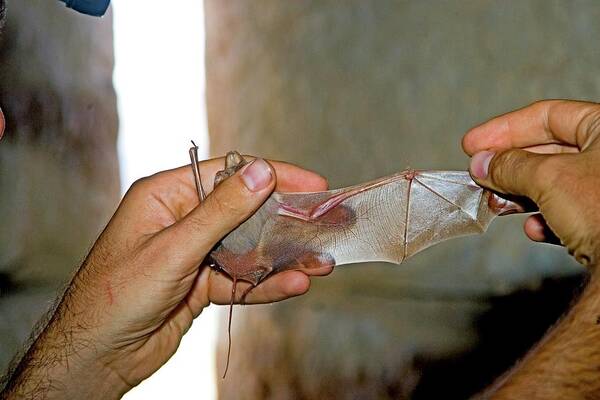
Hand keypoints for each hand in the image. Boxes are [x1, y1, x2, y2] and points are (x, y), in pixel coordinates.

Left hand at [1, 156, 330, 398]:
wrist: (97, 357)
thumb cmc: (117, 296)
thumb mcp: (174, 248)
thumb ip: (221, 211)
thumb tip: (260, 171)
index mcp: (165, 196)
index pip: (228, 174)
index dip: (272, 175)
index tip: (311, 184)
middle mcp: (181, 219)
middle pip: (244, 211)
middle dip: (284, 219)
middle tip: (324, 222)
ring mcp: (194, 253)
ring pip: (247, 247)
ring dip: (282, 256)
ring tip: (320, 262)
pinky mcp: (202, 284)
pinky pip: (241, 279)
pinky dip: (266, 283)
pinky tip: (294, 285)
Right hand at [463, 100, 599, 266]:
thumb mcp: (548, 178)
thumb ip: (509, 166)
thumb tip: (482, 163)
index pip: (549, 115)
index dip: (505, 129)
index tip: (474, 144)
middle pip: (551, 151)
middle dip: (510, 167)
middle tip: (479, 174)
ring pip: (557, 184)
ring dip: (523, 195)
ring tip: (497, 204)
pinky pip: (571, 211)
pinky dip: (548, 218)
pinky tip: (536, 229)